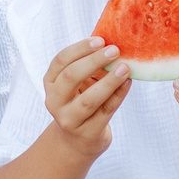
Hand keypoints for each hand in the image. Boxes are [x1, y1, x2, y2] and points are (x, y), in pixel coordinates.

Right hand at [43, 37, 129, 158]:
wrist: (78, 139)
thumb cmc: (81, 100)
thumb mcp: (79, 82)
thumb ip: (90, 65)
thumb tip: (113, 42)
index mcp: (50, 82)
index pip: (60, 61)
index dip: (80, 49)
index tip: (100, 40)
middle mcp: (54, 101)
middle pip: (71, 77)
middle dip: (93, 61)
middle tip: (114, 50)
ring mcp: (69, 119)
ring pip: (89, 99)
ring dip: (109, 81)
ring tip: (125, 68)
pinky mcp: (87, 133)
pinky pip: (105, 111)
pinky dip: (118, 95)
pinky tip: (128, 83)